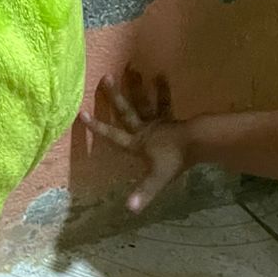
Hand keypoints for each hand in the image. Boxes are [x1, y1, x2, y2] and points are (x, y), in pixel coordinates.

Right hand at [80, 70, 190, 213]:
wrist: (195, 143)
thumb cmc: (173, 161)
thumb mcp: (157, 179)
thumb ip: (143, 192)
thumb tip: (129, 208)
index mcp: (136, 143)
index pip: (113, 135)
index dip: (98, 126)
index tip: (82, 113)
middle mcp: (143, 129)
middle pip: (126, 111)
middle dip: (115, 96)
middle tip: (106, 77)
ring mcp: (157, 123)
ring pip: (144, 102)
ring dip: (138, 87)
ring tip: (132, 69)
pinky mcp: (171, 120)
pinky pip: (165, 103)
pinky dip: (164, 90)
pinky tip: (161, 74)